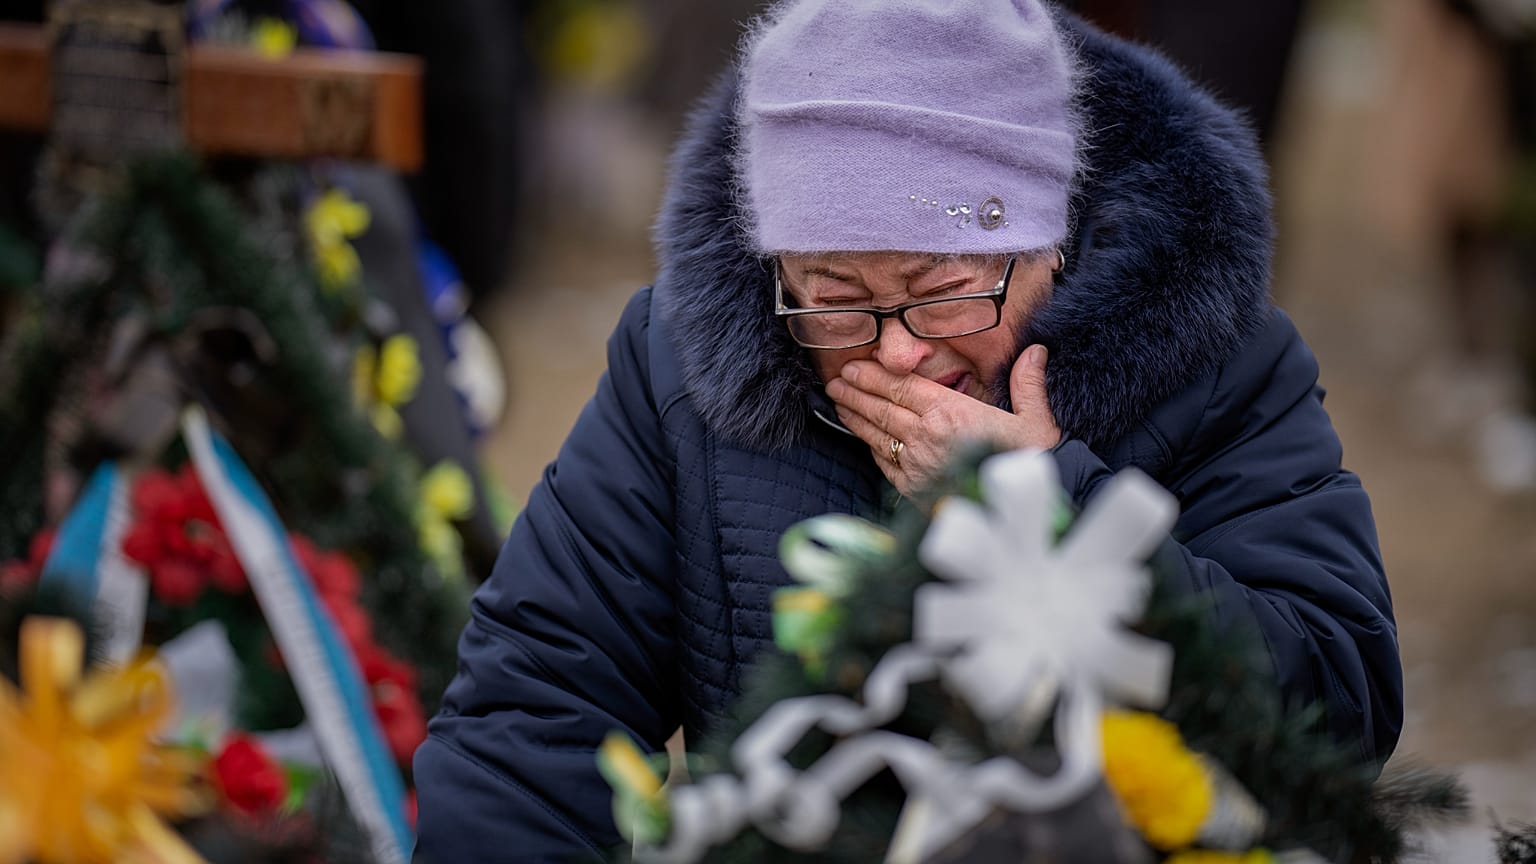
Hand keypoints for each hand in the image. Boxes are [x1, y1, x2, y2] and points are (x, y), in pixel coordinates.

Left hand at [826, 345, 1061, 496]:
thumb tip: (1036, 351)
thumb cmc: (1033, 465)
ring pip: (876, 434)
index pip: (902, 387)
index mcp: (952, 413)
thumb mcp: (1037, 421)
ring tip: (839, 403)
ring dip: (855, 417)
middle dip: (855, 392)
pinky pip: (883, 463)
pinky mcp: (913, 490)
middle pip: (882, 408)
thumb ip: (1028, 384)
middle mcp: (927, 436)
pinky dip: (870, 447)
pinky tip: (863, 439)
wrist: (1025, 515)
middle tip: (836, 381)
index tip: (854, 366)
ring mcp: (916, 465)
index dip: (874, 376)